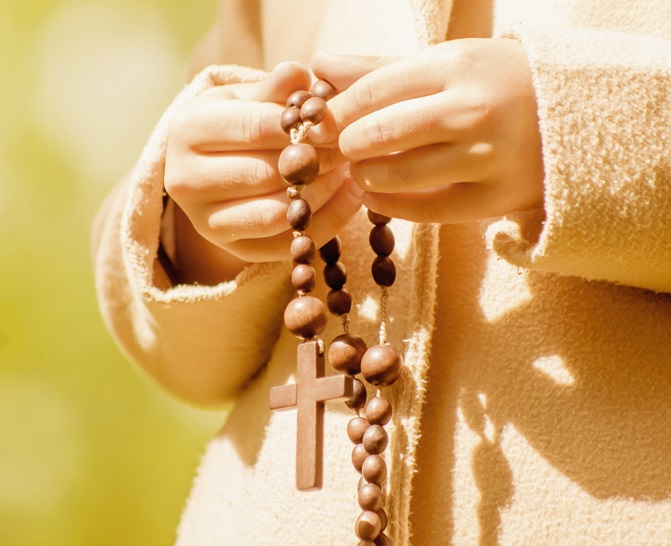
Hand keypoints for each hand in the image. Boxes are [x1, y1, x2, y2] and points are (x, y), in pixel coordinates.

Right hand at [164, 62, 362, 282]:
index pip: (255, 128)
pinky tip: (348, 197)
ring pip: (276, 214)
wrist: (215, 168)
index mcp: (188, 129)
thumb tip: (300, 75)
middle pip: (265, 175)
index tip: (335, 122)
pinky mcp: (231, 249)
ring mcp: (205, 220)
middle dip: (317, 161)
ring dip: (323, 193)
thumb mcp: (251, 97)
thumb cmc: (239, 123)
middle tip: (348, 148)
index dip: (302, 127)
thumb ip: (276, 88)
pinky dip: (326, 223)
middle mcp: (185, 178)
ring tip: (348, 172)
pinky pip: (286, 245)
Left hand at [311, 39, 544, 223]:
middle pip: (380, 133)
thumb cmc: (494, 84)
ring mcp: (486, 157)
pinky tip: (375, 197)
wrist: (572, 115)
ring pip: (399, 174)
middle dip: (346, 145)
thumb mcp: (444, 64)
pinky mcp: (494, 197)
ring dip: (365, 175)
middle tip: (339, 149)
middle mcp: (472, 110)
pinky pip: (426, 210)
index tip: (320, 123)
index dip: (336, 112)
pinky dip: (390, 206)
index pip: (373, 90)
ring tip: (360, 170)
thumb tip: (318, 67)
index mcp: (457, 65)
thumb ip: (379, 67)